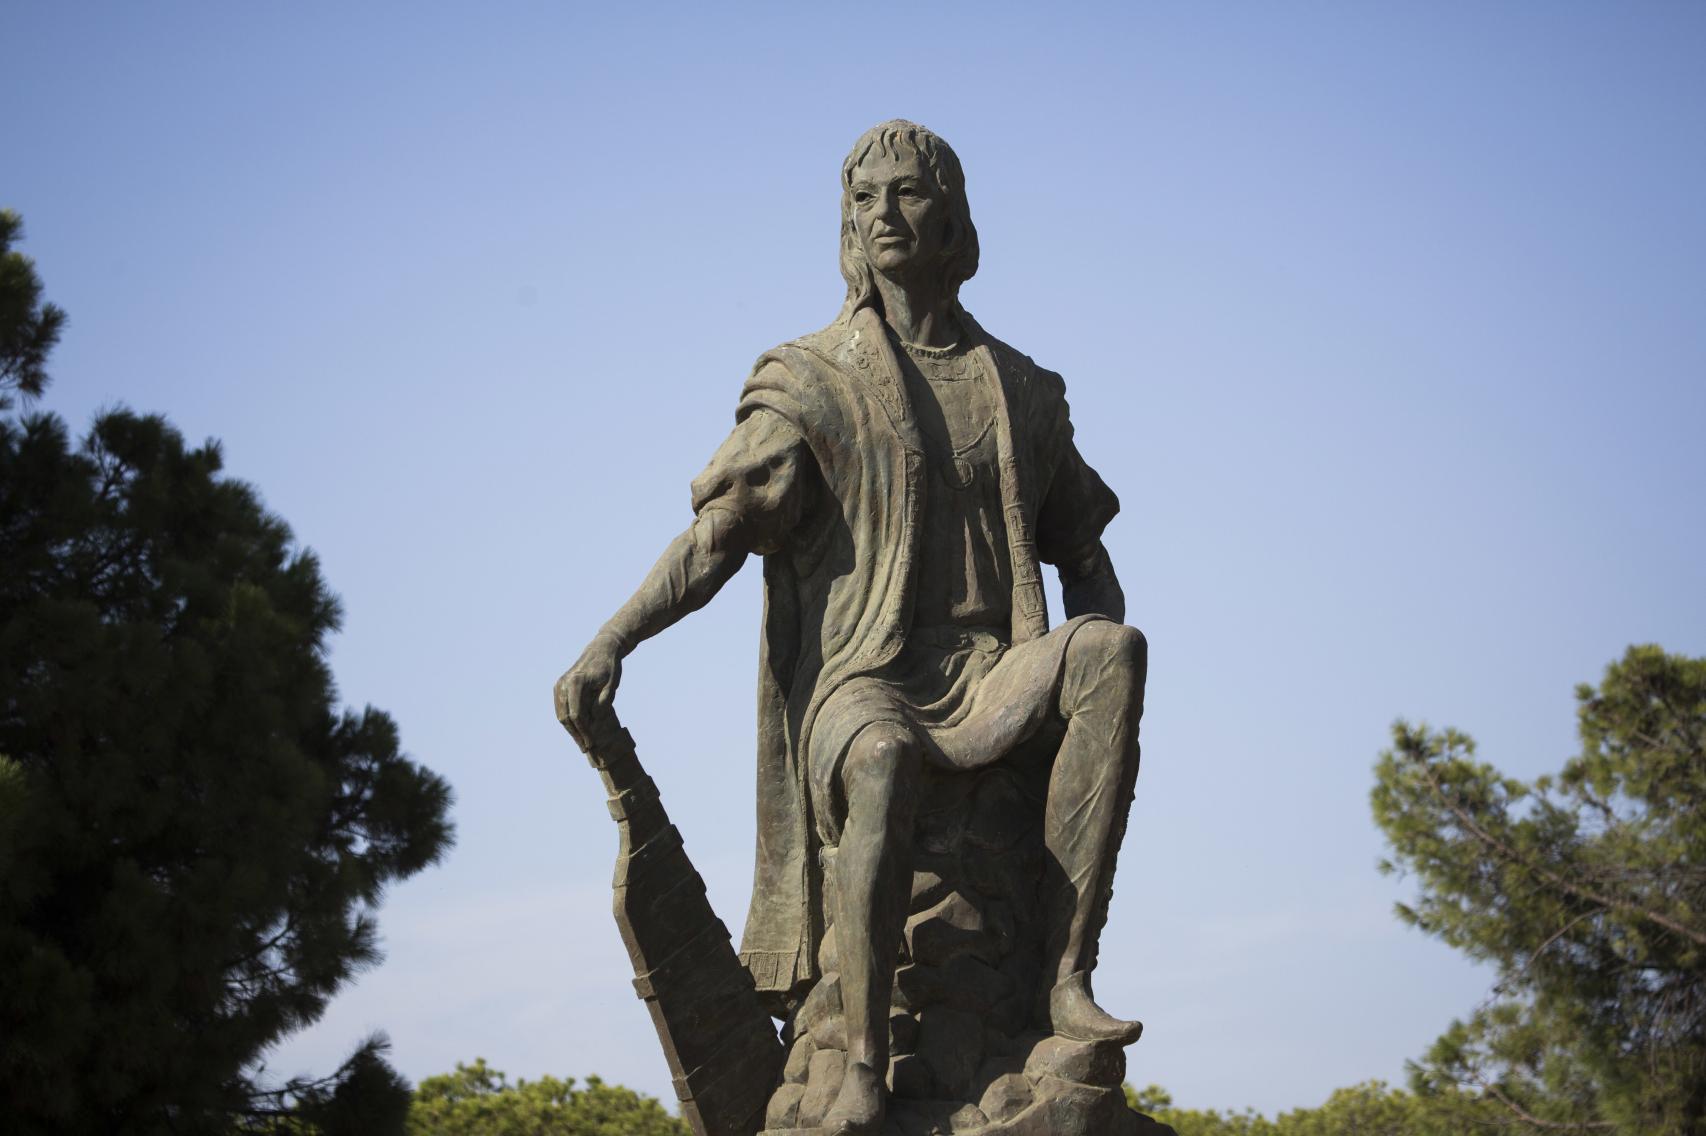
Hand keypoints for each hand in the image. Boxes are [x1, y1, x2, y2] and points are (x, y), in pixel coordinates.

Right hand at [554, 632, 623, 751]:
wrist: (602, 648)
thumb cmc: (609, 666)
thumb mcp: (611, 685)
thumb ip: (603, 702)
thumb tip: (593, 720)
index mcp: (576, 683)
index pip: (577, 714)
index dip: (584, 732)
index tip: (592, 744)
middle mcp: (563, 684)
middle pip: (566, 717)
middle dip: (576, 735)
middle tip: (586, 749)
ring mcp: (559, 685)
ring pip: (561, 715)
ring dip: (571, 730)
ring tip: (582, 742)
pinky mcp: (559, 686)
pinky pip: (561, 708)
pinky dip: (569, 721)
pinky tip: (579, 731)